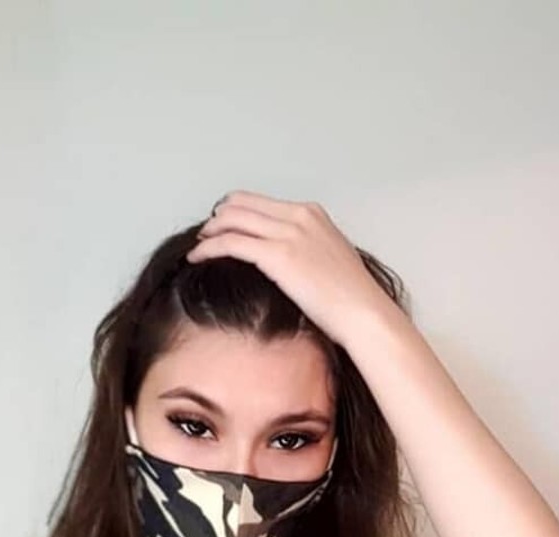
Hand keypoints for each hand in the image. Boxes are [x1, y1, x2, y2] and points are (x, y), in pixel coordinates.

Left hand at [186, 190, 406, 346]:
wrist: (362, 312)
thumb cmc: (350, 298)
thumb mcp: (329, 259)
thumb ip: (307, 250)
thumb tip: (285, 261)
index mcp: (311, 214)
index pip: (260, 201)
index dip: (235, 211)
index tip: (222, 226)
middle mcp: (298, 216)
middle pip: (241, 204)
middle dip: (218, 218)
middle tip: (204, 235)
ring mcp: (288, 233)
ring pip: (232, 218)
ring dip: (209, 231)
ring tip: (197, 246)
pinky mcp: (277, 256)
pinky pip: (230, 243)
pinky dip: (208, 248)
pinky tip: (196, 257)